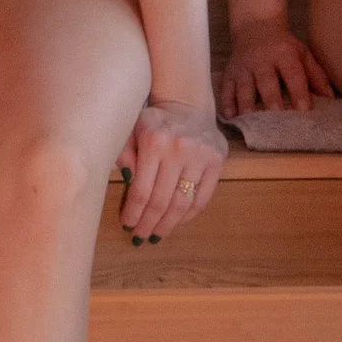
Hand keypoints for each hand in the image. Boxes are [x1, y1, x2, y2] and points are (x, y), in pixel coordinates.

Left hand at [119, 101, 228, 241]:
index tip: (127, 225)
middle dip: (148, 223)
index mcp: (154, 140)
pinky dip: (189, 215)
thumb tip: (126, 182)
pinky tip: (177, 222)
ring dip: (168, 224)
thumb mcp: (132, 130)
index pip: (141, 189)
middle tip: (140, 236)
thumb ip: (124, 154)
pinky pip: (203, 198)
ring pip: (182, 203)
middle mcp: (179, 148)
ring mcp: (201, 155)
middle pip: (161, 200)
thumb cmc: (154, 123)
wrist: (187, 104)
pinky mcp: (217, 161)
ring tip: (157, 235)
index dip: (133, 212)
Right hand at [219, 18, 331, 117]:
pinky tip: (231, 116)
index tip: (304, 110)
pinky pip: (226, 89)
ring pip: (244, 87)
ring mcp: (243, 67)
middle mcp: (262, 60)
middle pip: (266, 82)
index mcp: (284, 54)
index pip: (292, 74)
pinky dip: (227, 103)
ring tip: (252, 121)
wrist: (255, 27)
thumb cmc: (283, 46)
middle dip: (271, 101)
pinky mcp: (229, 73)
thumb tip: (330, 98)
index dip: (298, 92)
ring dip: (247, 105)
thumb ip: (316, 75)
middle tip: (277, 119)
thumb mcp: (302, 53)